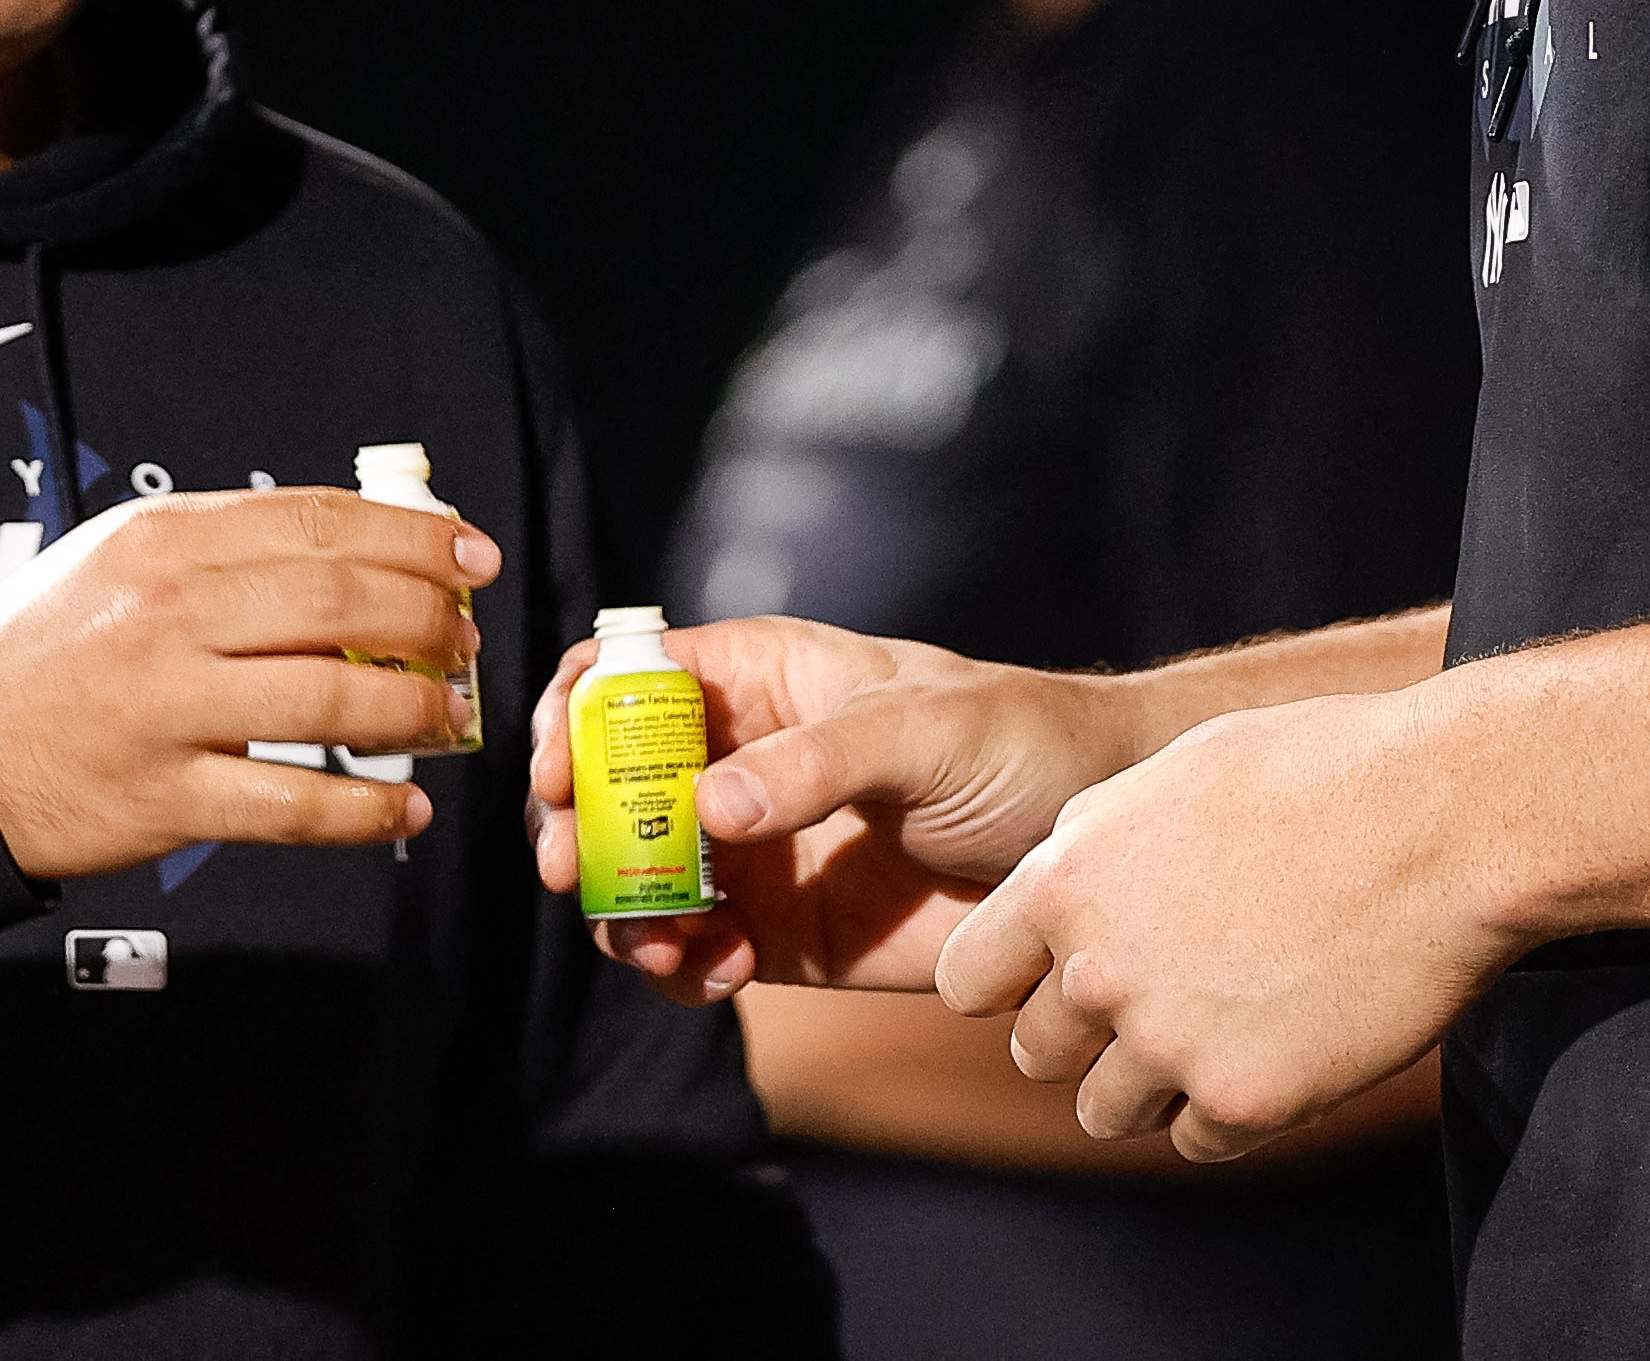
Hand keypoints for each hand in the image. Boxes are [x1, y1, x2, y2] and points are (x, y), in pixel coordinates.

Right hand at [0, 489, 494, 879]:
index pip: (320, 523)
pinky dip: (365, 812)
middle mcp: (169, 615)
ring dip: (415, 711)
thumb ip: (232, 546)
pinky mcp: (167, 799)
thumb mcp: (125, 559)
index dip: (415, 538)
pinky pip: (292, 807)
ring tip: (447, 719)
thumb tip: (365, 551)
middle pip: (341, 604)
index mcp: (165, 541)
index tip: (472, 558)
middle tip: (466, 641)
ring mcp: (167, 709)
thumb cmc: (54, 646)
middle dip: (431, 621)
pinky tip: (406, 810)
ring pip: (332, 701)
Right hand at [521, 615, 1155, 1001]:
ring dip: (620, 917)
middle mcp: (735, 762)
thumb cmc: (1021, 743)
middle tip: (575, 879)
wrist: (1092, 849)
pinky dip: (680, 972)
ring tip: (661, 947)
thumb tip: (709, 805)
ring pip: (633, 882)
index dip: (570, 718)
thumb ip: (820, 762)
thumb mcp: (927, 730)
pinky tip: (720, 972)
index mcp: (756, 678)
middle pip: (603, 789)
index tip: (557, 778)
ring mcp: (750, 851)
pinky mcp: (779, 932)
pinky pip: (692, 955)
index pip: (624, 677)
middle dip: (573, 834)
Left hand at [933, 689, 1504, 1162]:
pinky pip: (1196, 1141)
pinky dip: (1229, 1109)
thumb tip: (1060, 898)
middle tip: (1167, 994)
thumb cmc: (1318, 772)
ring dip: (1151, 1082)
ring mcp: (1168, 1043)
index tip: (1065, 970)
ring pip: (1106, 1111)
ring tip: (1222, 1024)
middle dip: (1089, 1033)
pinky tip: (1279, 1047)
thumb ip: (1096, 850)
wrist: (1443, 820)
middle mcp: (1097, 970)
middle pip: (1037, 1054)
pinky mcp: (1244, 1100)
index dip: (1015, 980)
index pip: (968, 980)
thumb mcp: (1169, 781)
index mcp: (1064, 880)